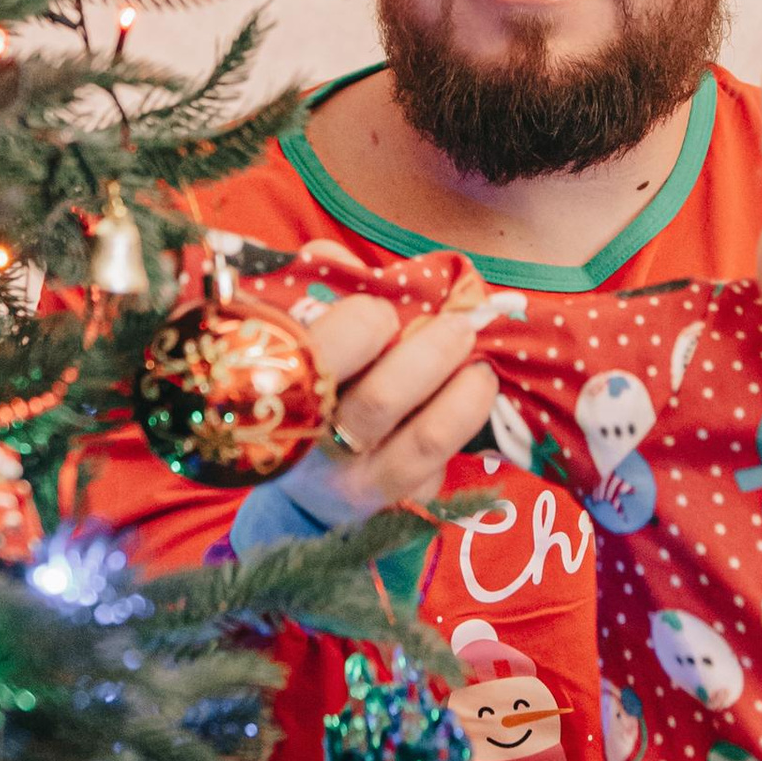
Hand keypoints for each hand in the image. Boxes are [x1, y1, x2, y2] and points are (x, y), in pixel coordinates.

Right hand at [270, 292, 498, 531]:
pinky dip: (460, 435)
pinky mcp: (392, 508)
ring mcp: (353, 484)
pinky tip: (464, 408)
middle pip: (379, 400)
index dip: (363, 324)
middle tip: (460, 326)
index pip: (320, 357)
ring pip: (424, 441)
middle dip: (432, 353)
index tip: (384, 311)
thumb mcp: (302, 339)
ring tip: (480, 369)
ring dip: (465, 396)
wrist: (305, 482)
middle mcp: (312, 446)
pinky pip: (437, 472)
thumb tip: (330, 252)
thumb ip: (316, 290)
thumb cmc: (310, 386)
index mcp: (280, 391)